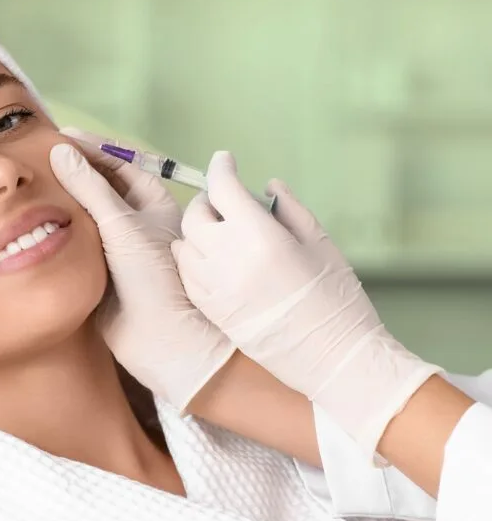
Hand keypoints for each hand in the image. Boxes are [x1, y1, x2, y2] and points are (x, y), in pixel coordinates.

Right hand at [50, 130, 235, 409]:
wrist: (158, 338)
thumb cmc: (153, 276)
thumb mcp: (122, 225)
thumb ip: (90, 188)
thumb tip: (61, 152)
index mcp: (152, 202)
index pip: (118, 165)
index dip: (91, 149)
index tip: (59, 135)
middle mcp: (134, 221)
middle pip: (98, 188)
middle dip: (72, 174)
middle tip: (37, 159)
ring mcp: (115, 246)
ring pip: (84, 215)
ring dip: (62, 203)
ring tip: (29, 185)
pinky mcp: (96, 269)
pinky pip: (74, 242)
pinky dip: (56, 231)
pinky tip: (33, 220)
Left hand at [171, 151, 441, 457]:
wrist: (334, 360)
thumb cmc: (336, 299)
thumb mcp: (321, 243)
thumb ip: (289, 208)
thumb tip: (267, 186)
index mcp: (259, 236)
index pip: (223, 188)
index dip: (221, 168)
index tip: (224, 160)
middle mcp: (228, 259)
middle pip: (196, 215)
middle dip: (208, 202)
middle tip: (225, 202)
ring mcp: (214, 288)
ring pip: (184, 245)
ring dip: (197, 231)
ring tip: (220, 233)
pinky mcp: (210, 311)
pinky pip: (187, 274)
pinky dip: (193, 259)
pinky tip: (213, 260)